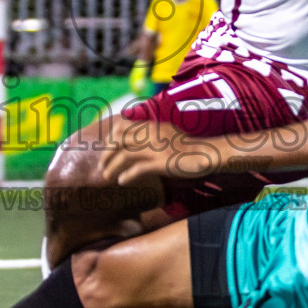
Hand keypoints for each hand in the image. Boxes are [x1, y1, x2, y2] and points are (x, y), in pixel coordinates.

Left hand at [99, 119, 223, 185]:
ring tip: (106, 177)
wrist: (206, 153)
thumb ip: (152, 134)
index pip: (121, 127)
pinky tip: (122, 182)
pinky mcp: (160, 162)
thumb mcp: (167, 133)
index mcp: (150, 125)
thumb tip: (138, 141)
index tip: (106, 150)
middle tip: (101, 166)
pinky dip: (127, 176)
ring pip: (124, 155)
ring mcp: (155, 148)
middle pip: (118, 140)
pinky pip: (137, 169)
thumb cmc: (188, 146)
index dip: (110, 138)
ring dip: (112, 167)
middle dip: (106, 154)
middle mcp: (150, 134)